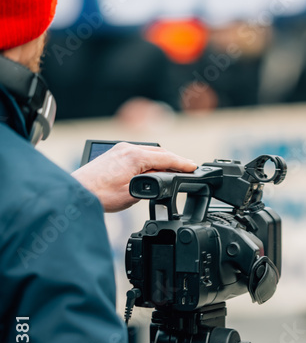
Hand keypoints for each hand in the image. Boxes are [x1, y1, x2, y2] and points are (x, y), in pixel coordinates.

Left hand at [71, 143, 196, 212]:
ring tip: (171, 171)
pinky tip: (152, 169)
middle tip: (187, 170)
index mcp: (135, 156)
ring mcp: (120, 149)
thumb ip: (152, 184)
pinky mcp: (114, 154)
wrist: (75, 193)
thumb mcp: (134, 194)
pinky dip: (149, 160)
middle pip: (160, 152)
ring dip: (161, 160)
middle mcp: (128, 148)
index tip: (194, 167)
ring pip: (149, 152)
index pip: (167, 158)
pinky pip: (138, 154)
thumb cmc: (99, 195)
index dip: (183, 163)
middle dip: (174, 161)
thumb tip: (162, 179)